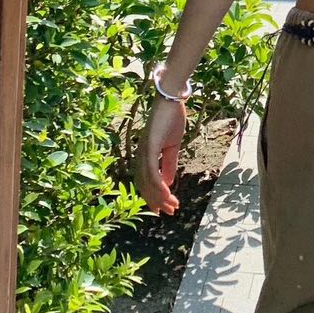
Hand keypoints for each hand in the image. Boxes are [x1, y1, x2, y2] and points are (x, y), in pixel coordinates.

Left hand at [136, 87, 187, 215]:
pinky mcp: (149, 146)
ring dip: (159, 196)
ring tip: (171, 206)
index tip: (165, 209)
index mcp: (146, 156)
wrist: (170, 100)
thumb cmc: (171, 119)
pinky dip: (158, 184)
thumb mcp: (172, 146)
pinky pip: (152, 170)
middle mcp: (141, 156)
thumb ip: (170, 164)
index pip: (146, 182)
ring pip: (148, 181)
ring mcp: (143, 151)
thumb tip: (169, 182)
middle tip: (170, 213)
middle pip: (145, 185)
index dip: (154, 197)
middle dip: (158, 201)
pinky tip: (167, 193)